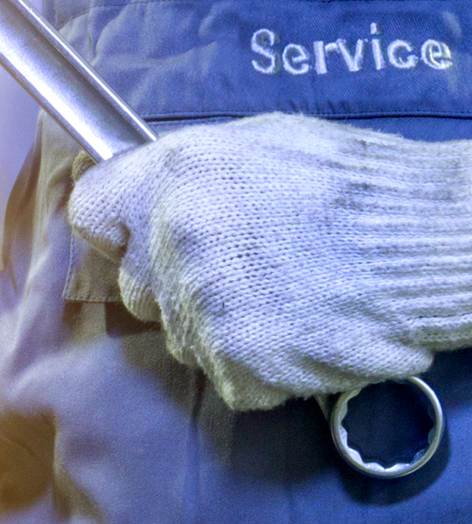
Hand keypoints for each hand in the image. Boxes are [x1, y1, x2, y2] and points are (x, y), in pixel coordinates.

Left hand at [67, 112, 471, 410]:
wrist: (431, 242)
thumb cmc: (354, 187)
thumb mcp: (258, 146)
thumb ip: (187, 175)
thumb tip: (144, 197)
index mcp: (176, 178)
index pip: (92, 212)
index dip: (116, 227)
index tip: (136, 236)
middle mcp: (176, 242)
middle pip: (135, 285)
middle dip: (174, 284)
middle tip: (241, 270)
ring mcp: (205, 308)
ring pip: (180, 335)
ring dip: (219, 327)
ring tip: (285, 297)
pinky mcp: (239, 364)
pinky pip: (225, 376)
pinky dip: (258, 366)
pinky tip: (299, 332)